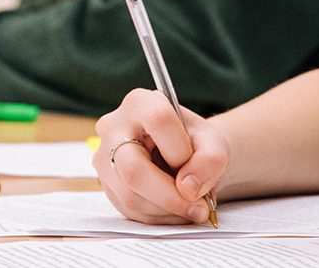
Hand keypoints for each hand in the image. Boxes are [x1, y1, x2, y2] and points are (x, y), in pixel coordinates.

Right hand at [93, 89, 229, 224]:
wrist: (184, 157)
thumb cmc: (195, 144)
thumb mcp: (213, 144)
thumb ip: (210, 160)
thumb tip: (187, 188)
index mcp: (140, 102)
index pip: (158, 121)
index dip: (180, 150)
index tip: (194, 164)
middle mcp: (113, 127)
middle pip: (133, 168)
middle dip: (171, 196)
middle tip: (199, 207)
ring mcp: (104, 158)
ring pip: (131, 196)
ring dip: (169, 210)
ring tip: (192, 206)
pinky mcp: (107, 185)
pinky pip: (130, 210)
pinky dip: (160, 216)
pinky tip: (176, 209)